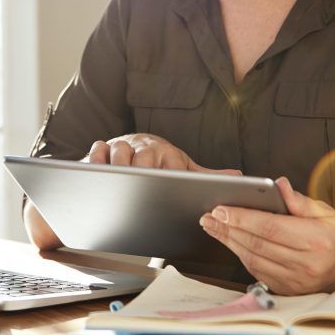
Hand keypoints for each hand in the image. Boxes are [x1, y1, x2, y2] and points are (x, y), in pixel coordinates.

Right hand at [85, 134, 241, 174]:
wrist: (135, 147)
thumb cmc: (160, 162)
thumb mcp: (184, 168)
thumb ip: (207, 174)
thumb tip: (238, 176)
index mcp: (167, 153)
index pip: (169, 164)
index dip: (169, 176)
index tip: (168, 187)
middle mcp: (145, 147)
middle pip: (143, 159)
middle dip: (142, 173)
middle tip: (141, 188)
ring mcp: (123, 146)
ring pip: (120, 152)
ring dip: (119, 166)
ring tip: (118, 181)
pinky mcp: (103, 147)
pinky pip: (98, 149)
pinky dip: (96, 159)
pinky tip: (96, 170)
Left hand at [198, 177, 334, 293]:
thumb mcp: (327, 212)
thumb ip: (298, 201)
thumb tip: (278, 184)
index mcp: (317, 240)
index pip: (270, 227)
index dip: (242, 218)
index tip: (221, 208)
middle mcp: (307, 264)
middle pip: (257, 244)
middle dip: (228, 229)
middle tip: (208, 216)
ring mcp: (298, 282)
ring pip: (254, 260)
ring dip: (230, 243)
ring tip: (213, 227)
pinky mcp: (291, 291)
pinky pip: (259, 272)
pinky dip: (242, 256)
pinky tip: (231, 243)